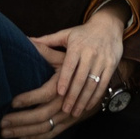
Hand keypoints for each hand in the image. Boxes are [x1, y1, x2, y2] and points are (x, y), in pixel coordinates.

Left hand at [0, 4, 127, 138]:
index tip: (59, 93)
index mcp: (77, 46)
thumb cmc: (83, 32)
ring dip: (84, 100)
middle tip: (65, 110)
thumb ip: (48, 41)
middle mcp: (90, 54)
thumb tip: (27, 41)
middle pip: (81, 78)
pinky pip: (103, 84)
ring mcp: (102, 60)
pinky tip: (88, 106)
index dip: (65, 79)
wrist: (108, 26)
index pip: (70, 65)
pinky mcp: (111, 65)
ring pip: (93, 84)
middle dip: (74, 96)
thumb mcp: (66, 34)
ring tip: (75, 113)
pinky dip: (96, 97)